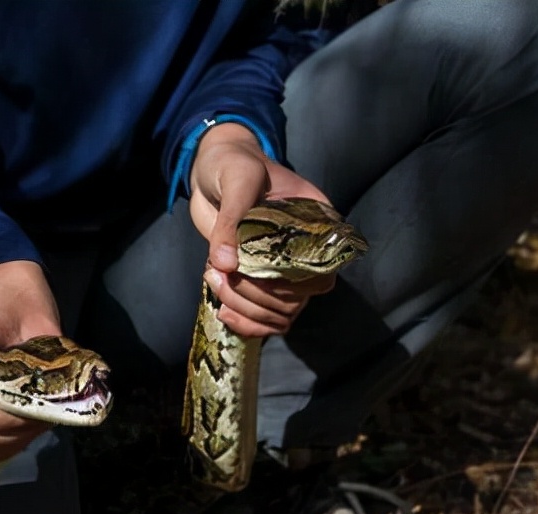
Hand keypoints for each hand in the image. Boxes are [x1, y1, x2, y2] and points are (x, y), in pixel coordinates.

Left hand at [188, 123, 336, 336]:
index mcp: (316, 222)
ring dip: (245, 308)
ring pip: (281, 313)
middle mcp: (306, 251)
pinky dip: (246, 323)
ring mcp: (284, 270)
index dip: (294, 282)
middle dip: (256, 295)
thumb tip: (226, 263)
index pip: (324, 268)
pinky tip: (224, 311)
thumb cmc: (233, 165)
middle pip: (298, 297)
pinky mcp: (261, 283)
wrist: (213, 173)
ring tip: (213, 280)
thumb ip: (232, 218)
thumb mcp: (237, 180)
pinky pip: (266, 319)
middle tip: (217, 273)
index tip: (254, 268)